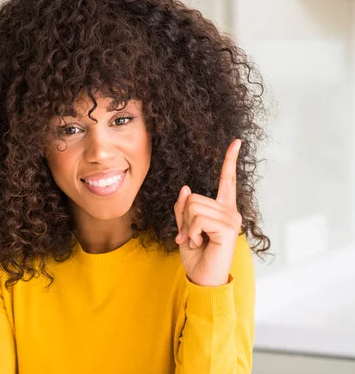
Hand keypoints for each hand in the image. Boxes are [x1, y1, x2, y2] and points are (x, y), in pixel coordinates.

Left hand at [173, 139, 242, 286]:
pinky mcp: (227, 227)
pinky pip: (197, 218)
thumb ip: (184, 209)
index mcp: (223, 209)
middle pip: (194, 197)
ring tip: (197, 240)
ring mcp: (231, 219)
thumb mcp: (184, 228)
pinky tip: (200, 243)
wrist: (203, 278)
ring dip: (187, 227)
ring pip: (193, 207)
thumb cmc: (196, 255)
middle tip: (191, 236)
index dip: (230, 160)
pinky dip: (191, 232)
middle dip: (184, 219)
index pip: (227, 180)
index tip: (236, 141)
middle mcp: (230, 211)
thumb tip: (186, 188)